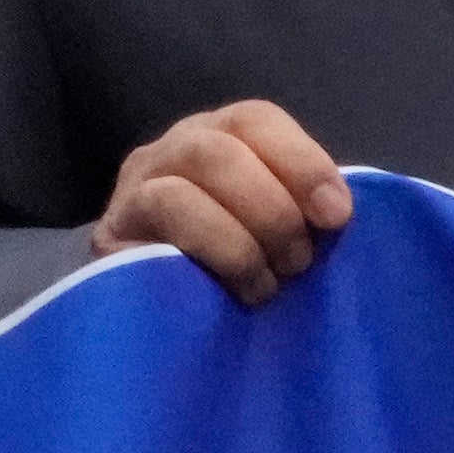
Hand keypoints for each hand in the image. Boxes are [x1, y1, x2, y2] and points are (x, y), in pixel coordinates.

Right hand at [92, 100, 352, 304]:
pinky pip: (165, 205)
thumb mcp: (271, 236)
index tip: (337, 215)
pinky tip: (233, 289)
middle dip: (276, 204)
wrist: (150, 332)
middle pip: (227, 142)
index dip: (303, 161)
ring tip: (268, 283)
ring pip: (198, 165)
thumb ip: (299, 213)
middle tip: (299, 263)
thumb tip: (341, 214)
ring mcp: (137, 183)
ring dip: (246, 228)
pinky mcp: (113, 228)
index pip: (257, 119)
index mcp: (218, 139)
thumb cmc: (229, 280)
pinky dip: (215, 244)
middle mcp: (174, 149)